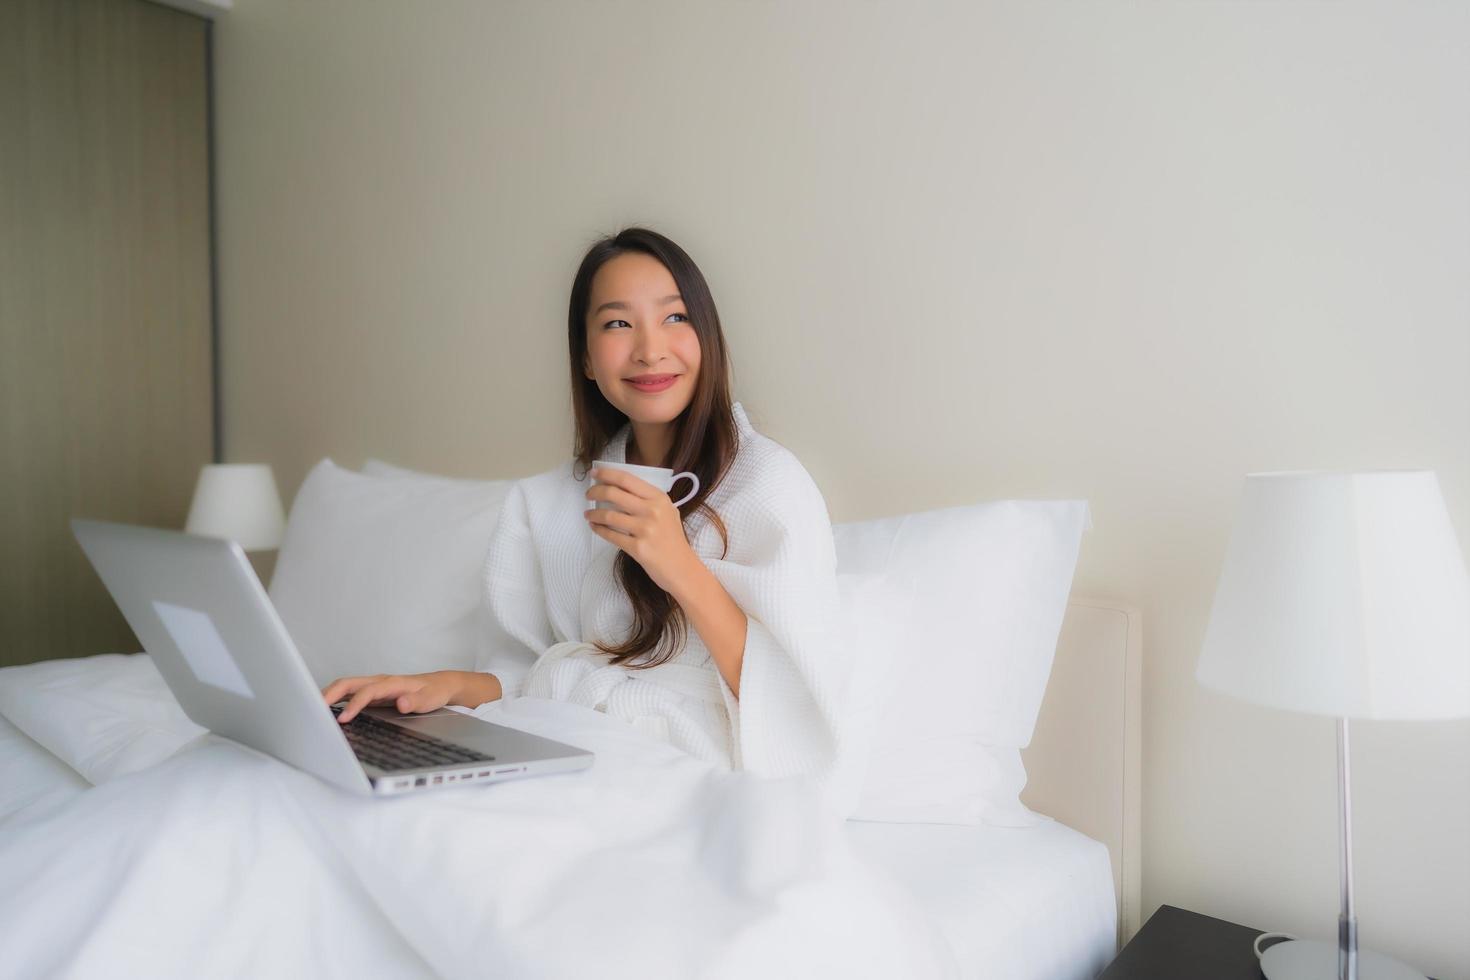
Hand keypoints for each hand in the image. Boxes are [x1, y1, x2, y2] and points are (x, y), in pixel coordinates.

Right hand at [321, 671, 459, 722]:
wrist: (439, 685)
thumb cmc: (433, 692)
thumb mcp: (429, 700)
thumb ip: (415, 702)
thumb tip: (401, 703)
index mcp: (391, 683)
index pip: (366, 692)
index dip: (353, 705)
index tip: (343, 719)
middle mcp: (379, 681)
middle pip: (348, 683)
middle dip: (329, 694)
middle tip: (312, 709)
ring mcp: (374, 686)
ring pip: (345, 686)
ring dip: (328, 696)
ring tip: (312, 711)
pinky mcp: (372, 692)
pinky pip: (349, 693)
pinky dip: (335, 699)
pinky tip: (327, 710)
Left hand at [584, 466, 698, 594]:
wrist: (682, 568)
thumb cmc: (673, 539)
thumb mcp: (668, 511)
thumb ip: (648, 499)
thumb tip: (620, 488)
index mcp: (659, 498)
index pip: (627, 480)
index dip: (607, 474)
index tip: (594, 473)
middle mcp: (652, 511)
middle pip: (614, 494)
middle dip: (595, 492)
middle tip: (588, 495)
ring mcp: (645, 529)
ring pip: (609, 515)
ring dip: (593, 513)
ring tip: (588, 514)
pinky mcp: (637, 548)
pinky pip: (611, 535)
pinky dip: (598, 529)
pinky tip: (594, 526)